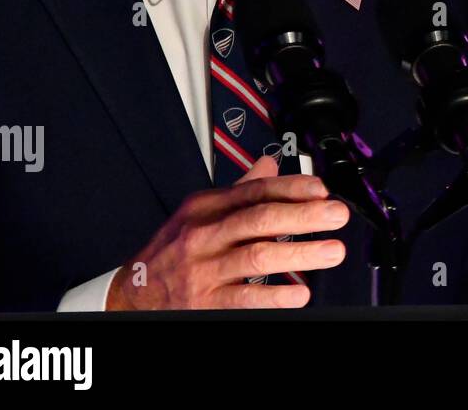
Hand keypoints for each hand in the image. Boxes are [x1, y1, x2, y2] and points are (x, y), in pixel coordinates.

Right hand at [105, 156, 349, 309]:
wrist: (131, 295)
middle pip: (260, 219)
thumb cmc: (170, 251)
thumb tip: (271, 165)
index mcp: (206, 207)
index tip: (322, 189)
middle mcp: (204, 235)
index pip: (255, 191)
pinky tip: (299, 293)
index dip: (292, 188)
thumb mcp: (200, 213)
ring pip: (257, 257)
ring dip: (300, 254)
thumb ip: (240, 190)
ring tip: (331, 251)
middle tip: (336, 215)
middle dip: (304, 216)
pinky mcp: (204, 303)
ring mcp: (204, 270)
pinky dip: (275, 296)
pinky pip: (245, 298)